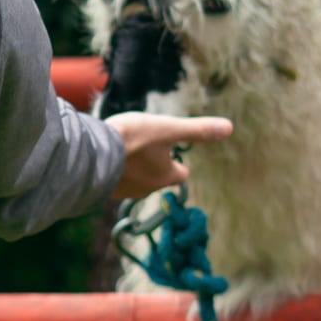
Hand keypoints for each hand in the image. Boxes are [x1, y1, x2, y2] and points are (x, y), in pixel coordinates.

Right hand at [106, 112, 232, 200]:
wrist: (91, 154)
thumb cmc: (133, 139)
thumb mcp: (168, 128)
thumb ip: (197, 130)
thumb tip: (229, 127)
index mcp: (167, 176)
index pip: (181, 173)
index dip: (177, 162)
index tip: (171, 150)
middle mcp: (148, 189)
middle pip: (158, 177)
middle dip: (155, 165)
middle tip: (146, 146)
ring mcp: (125, 192)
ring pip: (136, 179)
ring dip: (134, 167)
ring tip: (125, 149)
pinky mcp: (105, 190)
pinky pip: (116, 180)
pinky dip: (116, 170)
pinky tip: (108, 156)